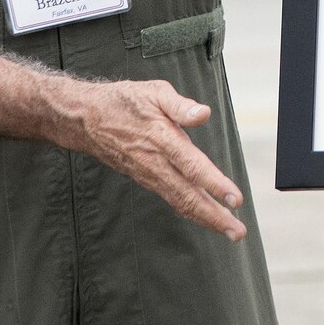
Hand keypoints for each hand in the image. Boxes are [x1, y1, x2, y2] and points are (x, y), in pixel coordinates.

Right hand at [52, 78, 246, 239]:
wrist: (86, 119)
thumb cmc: (124, 101)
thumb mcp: (153, 92)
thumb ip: (180, 105)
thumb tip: (203, 113)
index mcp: (161, 139)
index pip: (192, 166)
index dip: (215, 184)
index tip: (235, 199)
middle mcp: (155, 163)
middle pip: (187, 196)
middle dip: (215, 217)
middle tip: (238, 232)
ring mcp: (149, 174)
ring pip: (180, 202)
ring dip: (206, 218)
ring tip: (230, 231)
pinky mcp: (146, 178)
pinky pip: (171, 198)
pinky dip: (190, 211)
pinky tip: (206, 217)